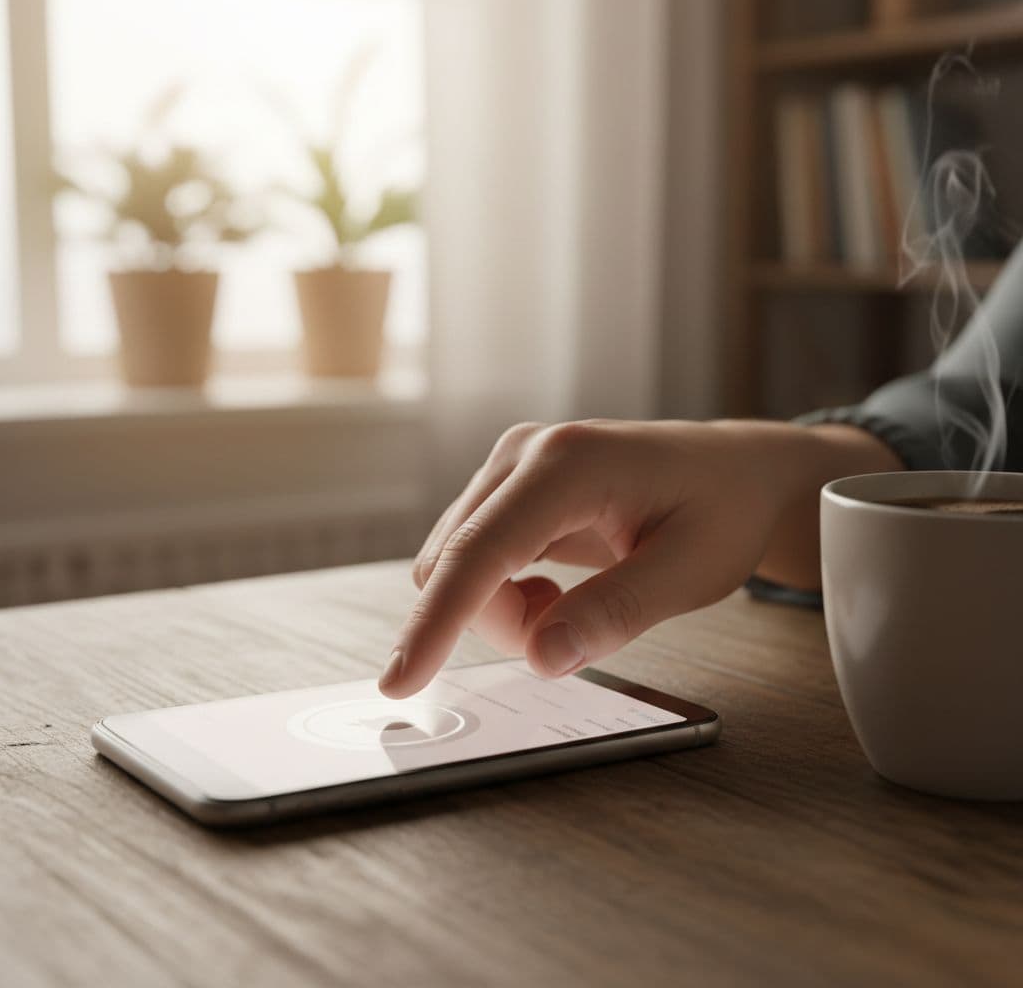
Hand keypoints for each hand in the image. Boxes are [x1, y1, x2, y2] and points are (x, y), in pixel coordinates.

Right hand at [377, 419, 807, 697]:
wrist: (734, 472)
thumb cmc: (723, 510)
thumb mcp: (691, 571)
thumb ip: (616, 613)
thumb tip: (541, 658)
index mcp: (567, 464)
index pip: (480, 551)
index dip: (436, 622)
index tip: (402, 682)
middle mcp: (523, 454)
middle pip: (456, 563)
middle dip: (497, 623)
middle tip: (574, 637)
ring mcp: (510, 466)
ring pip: (457, 564)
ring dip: (501, 611)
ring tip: (576, 608)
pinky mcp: (508, 486)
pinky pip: (473, 556)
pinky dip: (502, 595)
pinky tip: (555, 591)